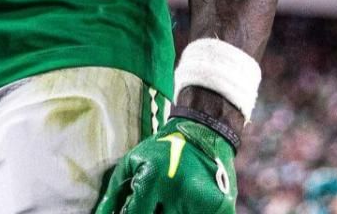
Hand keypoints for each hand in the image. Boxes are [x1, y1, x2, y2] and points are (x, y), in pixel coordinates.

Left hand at [93, 118, 235, 213]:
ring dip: (171, 213)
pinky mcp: (222, 208)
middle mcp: (179, 193)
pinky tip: (184, 204)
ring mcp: (202, 202)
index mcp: (154, 180)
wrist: (205, 131)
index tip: (130, 213)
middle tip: (154, 204)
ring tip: (168, 202)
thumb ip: (114, 193)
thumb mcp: (132, 162)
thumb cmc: (162, 148)